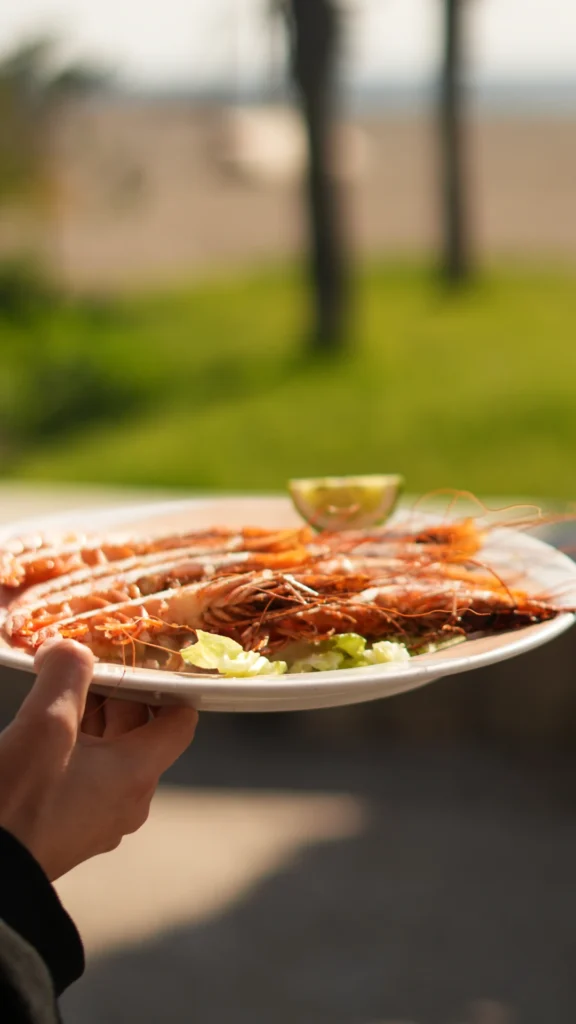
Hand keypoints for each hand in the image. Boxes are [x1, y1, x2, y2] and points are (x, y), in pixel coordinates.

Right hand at [0, 638, 197, 879]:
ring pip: (111, 753)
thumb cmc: (17, 803)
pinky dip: (75, 748)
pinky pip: (88, 776)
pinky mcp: (71, 828)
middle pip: (141, 732)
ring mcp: (100, 818)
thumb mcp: (44, 724)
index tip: (142, 659)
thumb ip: (66, 673)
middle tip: (86, 664)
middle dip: (117, 694)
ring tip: (59, 692)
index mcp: (138, 773)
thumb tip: (69, 648)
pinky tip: (41, 733)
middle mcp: (129, 799)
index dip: (168, 685)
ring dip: (92, 719)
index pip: (180, 720)